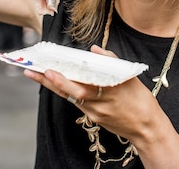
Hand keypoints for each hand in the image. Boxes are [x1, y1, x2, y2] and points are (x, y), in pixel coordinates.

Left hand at [23, 45, 163, 140]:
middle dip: (49, 81)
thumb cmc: (140, 100)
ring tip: (37, 74)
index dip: (64, 79)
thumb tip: (95, 49)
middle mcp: (99, 103)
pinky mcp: (93, 118)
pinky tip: (56, 83)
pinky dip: (66, 91)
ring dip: (53, 86)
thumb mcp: (130, 76)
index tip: (49, 70)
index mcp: (110, 89)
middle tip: (32, 70)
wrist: (146, 129)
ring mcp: (94, 113)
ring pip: (70, 97)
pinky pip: (76, 102)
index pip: (82, 84)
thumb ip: (111, 61)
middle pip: (70, 92)